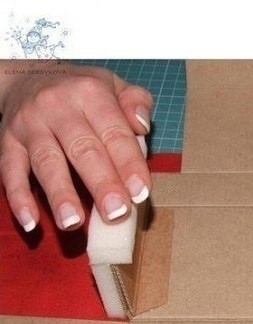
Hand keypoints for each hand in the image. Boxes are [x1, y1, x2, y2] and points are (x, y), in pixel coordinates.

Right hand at [0, 61, 152, 231]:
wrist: (28, 75)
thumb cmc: (82, 92)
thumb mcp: (114, 85)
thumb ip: (136, 102)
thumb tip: (142, 125)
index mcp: (90, 94)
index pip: (114, 133)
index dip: (129, 164)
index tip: (140, 193)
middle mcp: (58, 107)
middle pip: (82, 150)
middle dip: (101, 184)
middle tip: (115, 212)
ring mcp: (30, 125)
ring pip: (46, 162)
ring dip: (60, 194)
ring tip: (73, 222)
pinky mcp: (7, 142)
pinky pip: (9, 171)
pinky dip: (19, 198)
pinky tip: (31, 222)